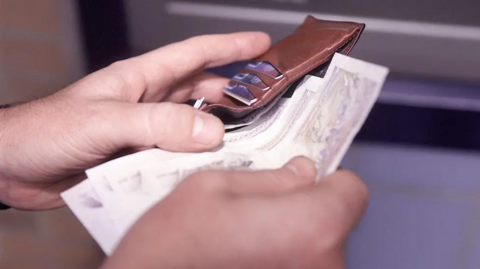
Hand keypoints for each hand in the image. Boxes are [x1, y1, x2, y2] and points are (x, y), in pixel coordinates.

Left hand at [0, 32, 270, 209]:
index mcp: (140, 79)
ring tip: (247, 137)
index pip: (193, 54)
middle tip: (264, 99)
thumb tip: (209, 131)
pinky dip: (196, 160)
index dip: (229, 47)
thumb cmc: (45, 130)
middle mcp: (147, 102)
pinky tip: (209, 169)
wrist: (13, 167)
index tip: (261, 44)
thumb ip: (157, 124)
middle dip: (234, 89)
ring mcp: (144, 131)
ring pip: (192, 124)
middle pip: (200, 89)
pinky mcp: (138, 158)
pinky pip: (177, 154)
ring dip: (218, 128)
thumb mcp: (105, 121)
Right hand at [101, 157, 367, 268]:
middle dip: (304, 210)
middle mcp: (324, 267)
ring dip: (291, 242)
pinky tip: (246, 263)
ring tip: (246, 244)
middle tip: (260, 212)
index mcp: (310, 226)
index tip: (303, 180)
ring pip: (316, 251)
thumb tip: (302, 172)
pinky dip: (281, 263)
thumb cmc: (169, 252)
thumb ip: (267, 177)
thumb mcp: (210, 189)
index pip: (351, 192)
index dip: (326, 180)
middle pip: (332, 223)